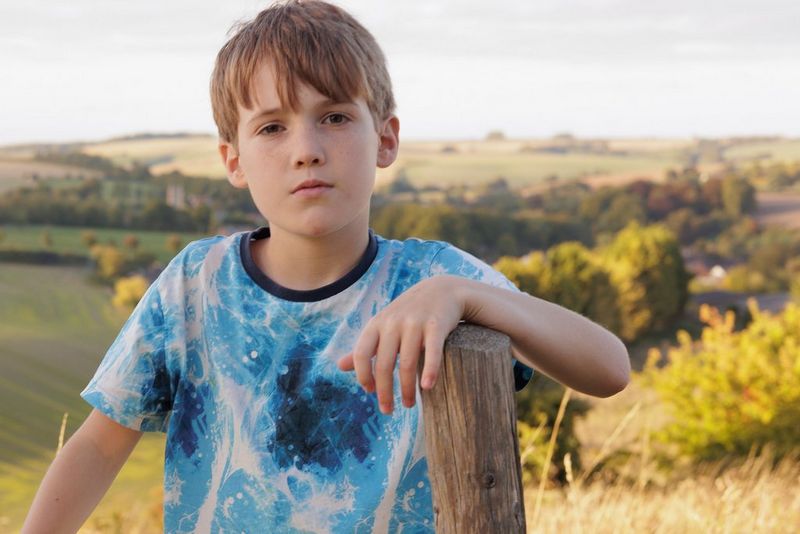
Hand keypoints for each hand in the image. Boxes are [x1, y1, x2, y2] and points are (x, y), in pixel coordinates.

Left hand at [337, 275, 464, 414]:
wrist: (442, 291)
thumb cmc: (408, 314)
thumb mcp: (383, 327)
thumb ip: (364, 348)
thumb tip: (339, 366)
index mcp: (377, 325)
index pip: (362, 354)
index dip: (363, 375)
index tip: (370, 392)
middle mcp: (394, 323)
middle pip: (385, 364)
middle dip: (385, 391)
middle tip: (388, 410)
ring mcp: (416, 324)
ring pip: (407, 363)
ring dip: (407, 388)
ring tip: (409, 404)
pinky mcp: (437, 326)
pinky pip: (432, 352)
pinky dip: (430, 371)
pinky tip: (427, 387)